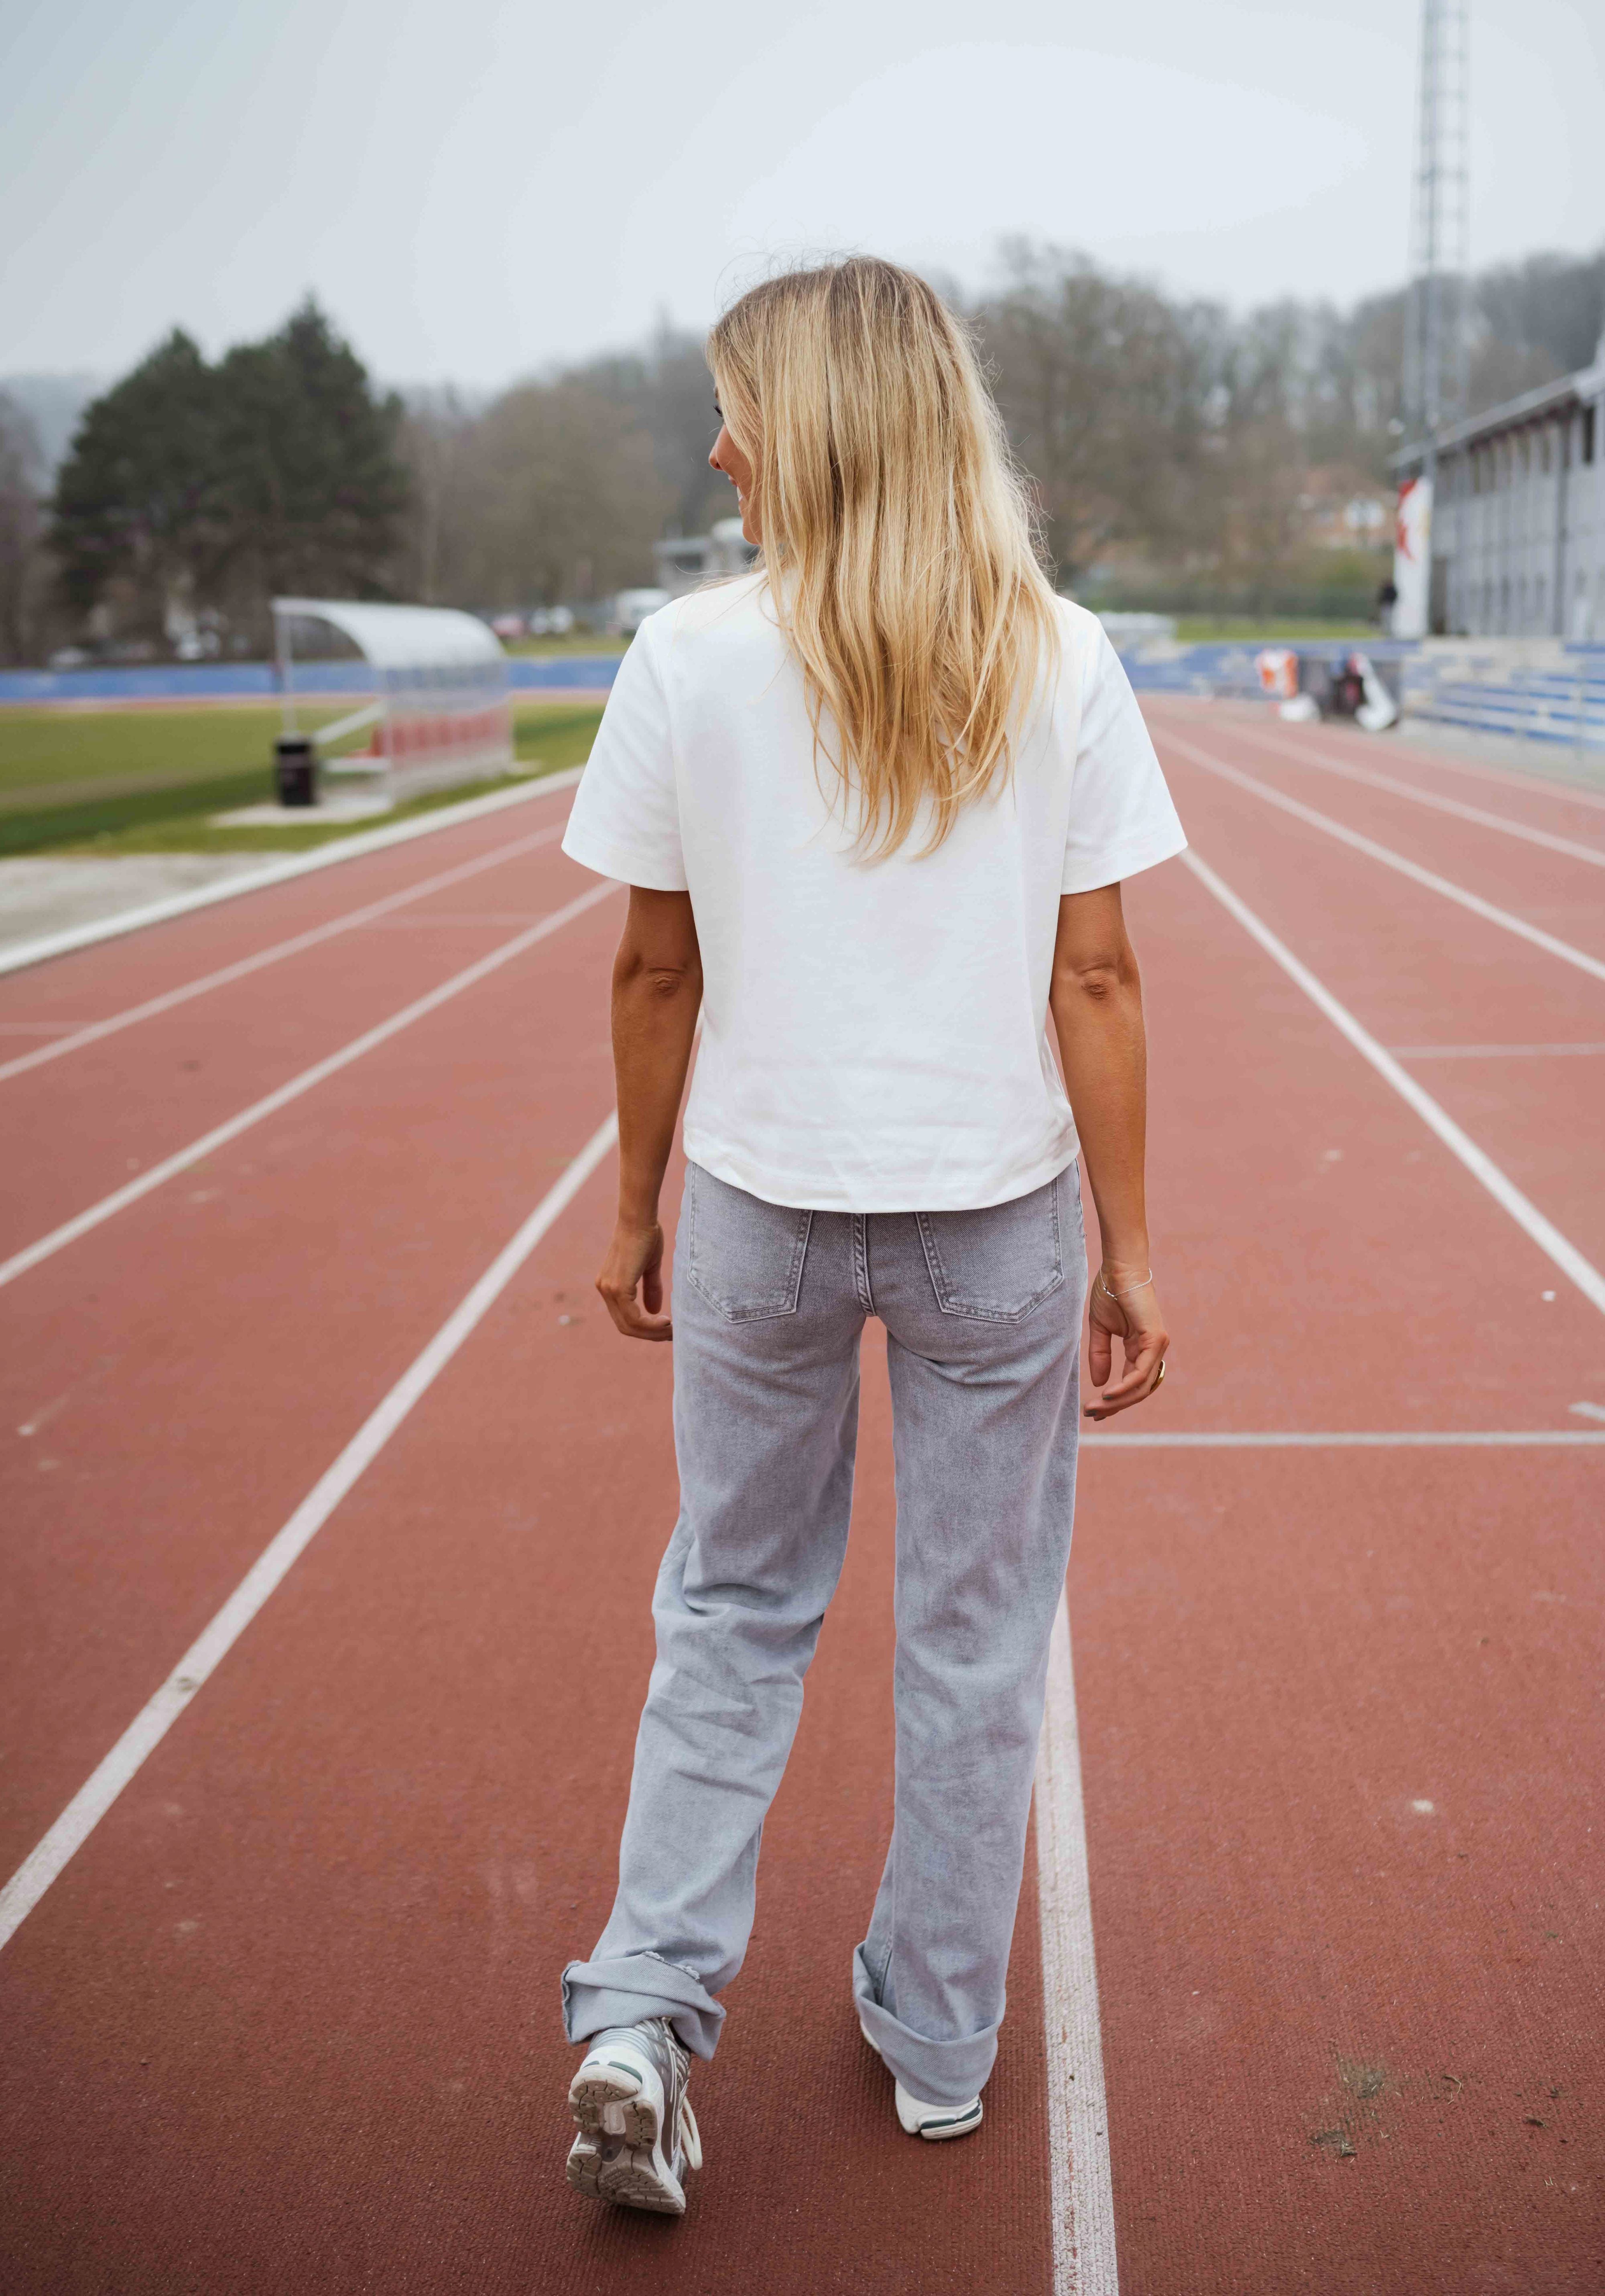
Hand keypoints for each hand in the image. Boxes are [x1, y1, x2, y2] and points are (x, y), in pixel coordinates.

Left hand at [596, 1217, 672, 1341]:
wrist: (639, 1218)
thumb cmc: (646, 1235)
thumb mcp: (649, 1267)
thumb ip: (650, 1289)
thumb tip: (654, 1311)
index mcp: (609, 1284)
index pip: (624, 1317)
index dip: (645, 1328)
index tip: (666, 1329)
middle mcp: (604, 1289)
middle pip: (625, 1326)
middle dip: (650, 1335)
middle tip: (672, 1335)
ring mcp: (609, 1289)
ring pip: (630, 1325)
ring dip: (653, 1332)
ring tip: (672, 1330)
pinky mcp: (618, 1288)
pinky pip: (633, 1317)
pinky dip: (650, 1325)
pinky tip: (666, 1323)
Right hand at [1084, 1267, 1167, 1420]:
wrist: (1118, 1269)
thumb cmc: (1110, 1292)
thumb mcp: (1100, 1330)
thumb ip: (1100, 1355)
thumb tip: (1100, 1384)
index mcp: (1140, 1349)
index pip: (1131, 1383)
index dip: (1114, 1400)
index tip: (1094, 1410)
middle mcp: (1152, 1351)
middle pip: (1138, 1390)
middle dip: (1115, 1406)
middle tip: (1092, 1414)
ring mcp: (1157, 1346)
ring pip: (1141, 1386)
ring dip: (1118, 1401)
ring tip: (1097, 1408)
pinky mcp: (1156, 1340)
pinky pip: (1141, 1372)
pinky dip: (1126, 1386)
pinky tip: (1109, 1394)